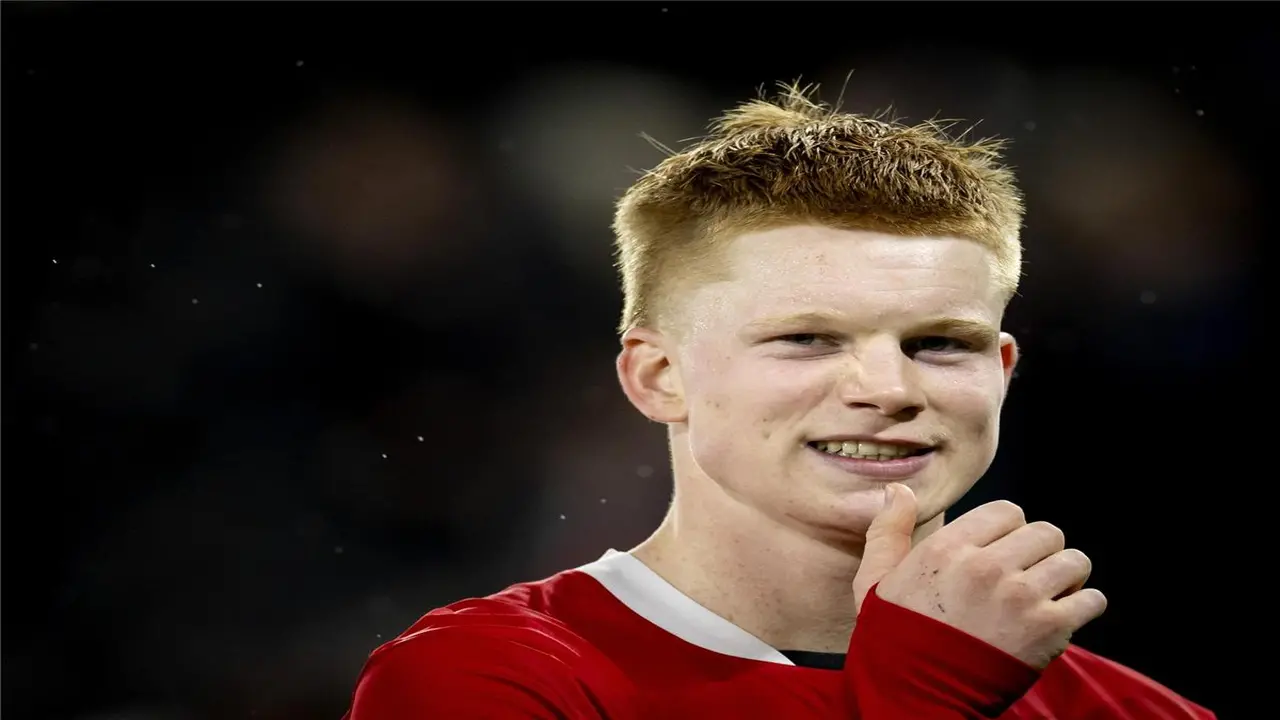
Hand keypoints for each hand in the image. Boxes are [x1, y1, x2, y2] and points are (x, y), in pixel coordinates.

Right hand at [851, 484, 1106, 669]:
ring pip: (1073, 561)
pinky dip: (1084, 606)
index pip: (1007, 511)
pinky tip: (1064, 616)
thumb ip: (889, 530)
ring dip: (1066, 576)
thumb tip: (900, 490)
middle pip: (1046, 532)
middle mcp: (987, 566)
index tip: (1003, 551)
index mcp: (948, 548)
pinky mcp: (1049, 630)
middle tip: (1028, 574)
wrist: (915, 697)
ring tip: (1050, 593)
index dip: (1009, 530)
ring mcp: (1022, 598)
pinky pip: (1092, 600)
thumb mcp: (875, 579)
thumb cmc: (894, 637)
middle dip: (1040, 551)